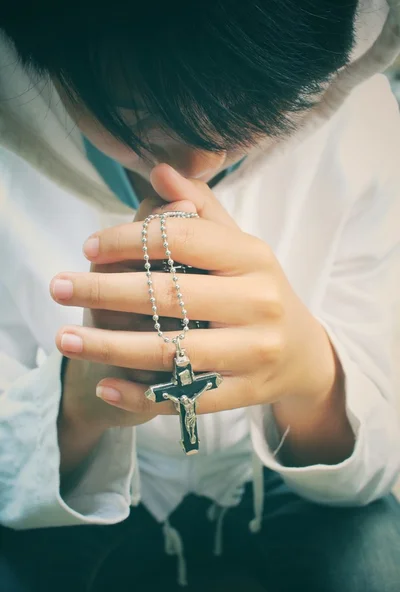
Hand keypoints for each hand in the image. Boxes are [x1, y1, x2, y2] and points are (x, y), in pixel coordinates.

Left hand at [51, 164, 337, 421]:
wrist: (302, 353)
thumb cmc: (258, 291)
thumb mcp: (239, 246)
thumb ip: (200, 210)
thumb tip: (159, 171)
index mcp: (254, 257)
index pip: (183, 238)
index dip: (130, 239)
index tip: (89, 247)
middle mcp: (258, 302)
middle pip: (168, 295)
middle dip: (104, 292)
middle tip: (58, 286)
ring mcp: (254, 352)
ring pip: (172, 351)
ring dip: (110, 347)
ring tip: (64, 340)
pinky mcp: (245, 393)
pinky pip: (186, 398)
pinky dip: (142, 396)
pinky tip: (105, 385)